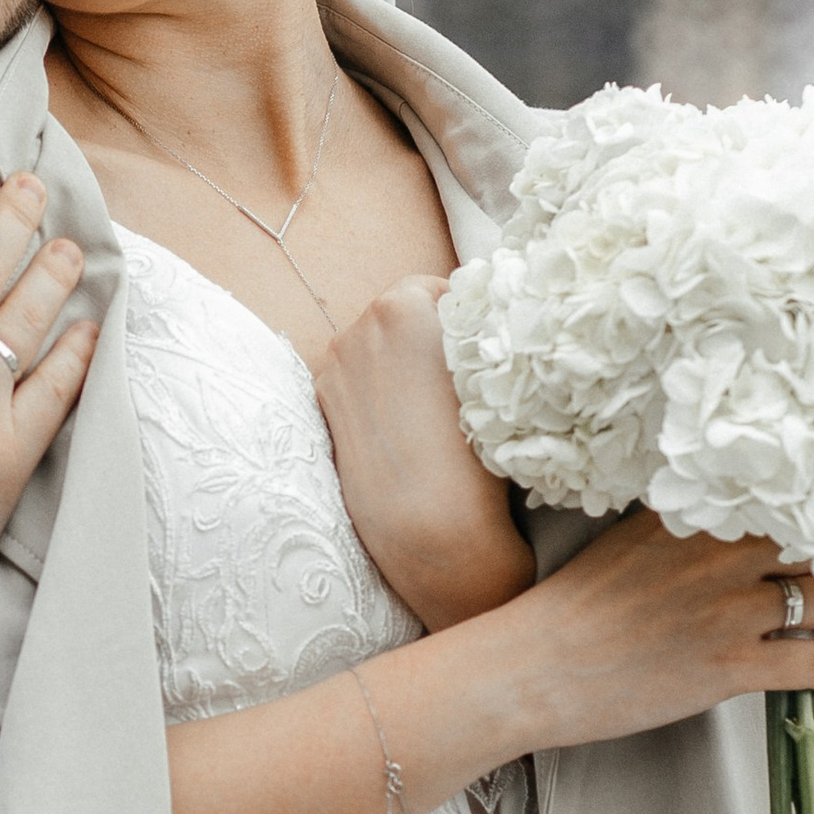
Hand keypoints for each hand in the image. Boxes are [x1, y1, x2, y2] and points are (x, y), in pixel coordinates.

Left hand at [314, 275, 531, 629]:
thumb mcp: (490, 372)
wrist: (429, 526)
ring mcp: (334, 367)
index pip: (440, 287)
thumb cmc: (478, 449)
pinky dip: (376, 393)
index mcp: (403, 306)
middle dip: (426, 337)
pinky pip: (356, 381)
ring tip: (433, 409)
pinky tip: (404, 428)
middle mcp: (358, 327)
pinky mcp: (324, 405)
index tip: (483, 344)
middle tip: (460, 377)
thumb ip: (474, 330)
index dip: (465, 314)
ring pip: (375, 348)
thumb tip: (472, 314)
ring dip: (399, 364)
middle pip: (400, 314)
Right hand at [476, 510, 813, 759]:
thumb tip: (725, 524)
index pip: (782, 504)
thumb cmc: (572, 611)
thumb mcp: (626, 542)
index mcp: (693, 519)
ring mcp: (728, 610)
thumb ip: (680, 528)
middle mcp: (718, 555)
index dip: (807, 528)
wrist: (534, 668)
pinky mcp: (732, 667)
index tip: (808, 548)